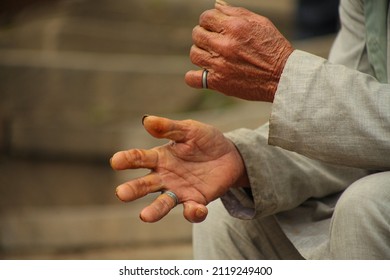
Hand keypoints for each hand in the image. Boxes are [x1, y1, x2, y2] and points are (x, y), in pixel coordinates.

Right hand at [110, 115, 247, 222]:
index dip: (127, 159)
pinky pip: (191, 211)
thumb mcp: (190, 130)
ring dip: (154, 210)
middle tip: (122, 194)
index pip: (140, 158)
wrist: (231, 155)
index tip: (116, 161)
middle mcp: (165, 177)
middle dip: (133, 189)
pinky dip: (192, 212)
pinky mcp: (196, 201)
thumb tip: (146, 120)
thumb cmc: (205, 140)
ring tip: (144, 216)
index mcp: (160, 157)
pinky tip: (196, 208)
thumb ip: (170, 128)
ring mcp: (180, 191)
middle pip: (145, 185)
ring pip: (163, 203)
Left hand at [185, 0, 293, 101]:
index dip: (208, 21)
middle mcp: (225, 45)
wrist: (282, 77)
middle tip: (214, 42)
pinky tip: (203, 73)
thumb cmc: (272, 47)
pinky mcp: (218, 82)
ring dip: (200, 53)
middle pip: (197, 34)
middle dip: (204, 35)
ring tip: (211, 56)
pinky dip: (194, 76)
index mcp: (235, 27)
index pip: (205, 17)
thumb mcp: (259, 23)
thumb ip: (235, 12)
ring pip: (194, 54)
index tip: (214, 27)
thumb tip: (216, 6)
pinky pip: (192, 78)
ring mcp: (220, 65)